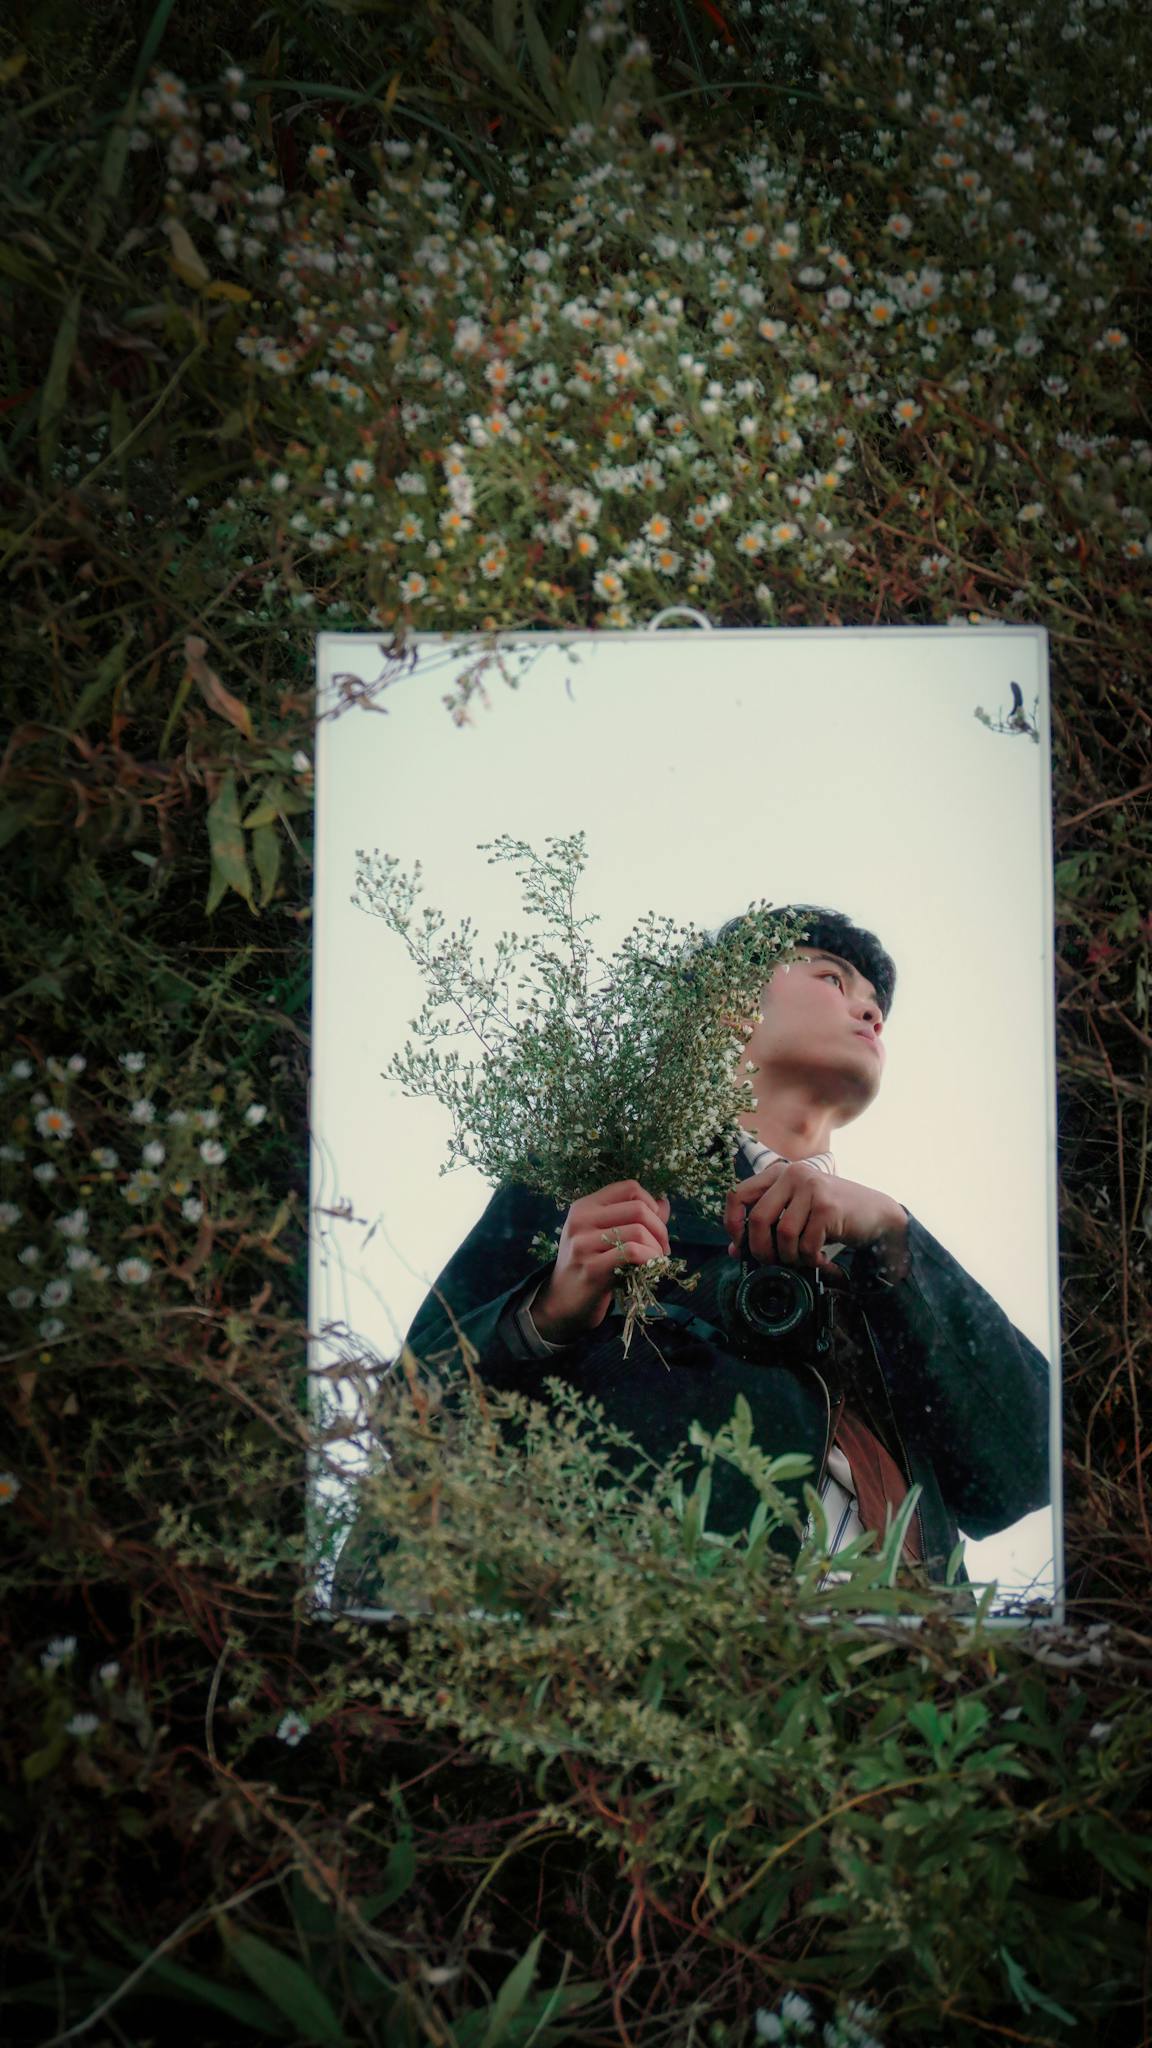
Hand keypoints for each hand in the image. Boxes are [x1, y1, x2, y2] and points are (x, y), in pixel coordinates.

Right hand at [532, 1179, 671, 1340]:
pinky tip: (651, 1267)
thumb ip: (634, 1217)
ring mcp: (583, 1244)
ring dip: (657, 1248)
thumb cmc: (589, 1266)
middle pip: (638, 1208)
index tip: (656, 1225)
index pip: (629, 1188)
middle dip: (660, 1228)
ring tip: (656, 1260)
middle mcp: (580, 1220)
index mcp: (584, 1206)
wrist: (562, 1302)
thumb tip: (664, 1203)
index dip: (651, 1204)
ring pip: (638, 1231)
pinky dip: (649, 1258)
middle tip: (663, 1247)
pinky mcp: (592, 1268)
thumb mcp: (604, 1235)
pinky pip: (632, 1252)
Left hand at [724, 1161, 904, 1287]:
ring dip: (791, 1257)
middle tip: (773, 1263)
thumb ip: (767, 1226)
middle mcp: (794, 1174)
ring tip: (804, 1259)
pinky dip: (811, 1259)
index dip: (732, 1223)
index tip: (739, 1245)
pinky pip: (806, 1244)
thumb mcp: (795, 1215)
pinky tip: (821, 1259)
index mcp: (779, 1173)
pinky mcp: (828, 1207)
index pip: (737, 1194)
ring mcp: (812, 1188)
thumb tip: (735, 1250)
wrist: (876, 1214)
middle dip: (761, 1250)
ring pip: (783, 1235)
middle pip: (757, 1219)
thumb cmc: (830, 1217)